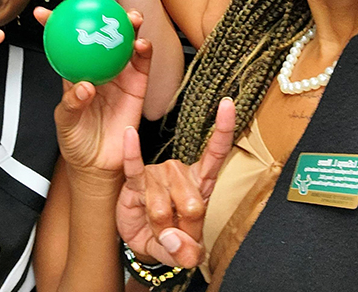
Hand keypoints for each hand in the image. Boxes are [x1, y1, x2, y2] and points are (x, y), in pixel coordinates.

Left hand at [34, 0, 150, 176]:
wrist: (99, 165)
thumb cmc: (76, 142)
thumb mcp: (66, 123)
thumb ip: (73, 103)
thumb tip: (85, 86)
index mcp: (75, 71)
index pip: (65, 42)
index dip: (55, 24)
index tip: (44, 10)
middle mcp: (98, 67)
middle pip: (99, 31)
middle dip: (95, 7)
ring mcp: (119, 74)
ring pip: (124, 41)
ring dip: (127, 24)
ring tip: (127, 15)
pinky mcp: (138, 86)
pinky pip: (142, 64)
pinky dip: (144, 51)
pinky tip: (142, 42)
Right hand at [117, 97, 234, 267]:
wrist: (141, 242)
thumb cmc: (169, 237)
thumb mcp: (184, 251)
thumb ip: (186, 252)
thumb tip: (174, 243)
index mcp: (200, 183)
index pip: (215, 153)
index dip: (223, 130)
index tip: (227, 104)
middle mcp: (180, 172)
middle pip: (191, 205)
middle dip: (184, 231)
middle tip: (176, 237)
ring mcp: (157, 175)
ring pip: (163, 208)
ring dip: (160, 228)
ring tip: (158, 228)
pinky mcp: (136, 182)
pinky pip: (135, 169)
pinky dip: (132, 154)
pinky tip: (129, 135)